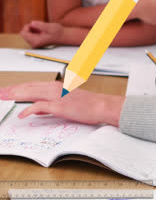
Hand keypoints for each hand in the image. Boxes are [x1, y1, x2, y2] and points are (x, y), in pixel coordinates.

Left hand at [0, 81, 123, 126]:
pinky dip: (29, 110)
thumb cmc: (86, 105)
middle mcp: (54, 88)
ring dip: (15, 95)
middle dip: (11, 90)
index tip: (6, 90)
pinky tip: (22, 115)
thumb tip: (35, 109)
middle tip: (0, 92)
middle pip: (28, 87)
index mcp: (56, 86)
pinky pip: (40, 106)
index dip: (17, 87)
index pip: (31, 85)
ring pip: (31, 93)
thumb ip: (49, 103)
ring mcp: (56, 96)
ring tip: (3, 97)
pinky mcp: (59, 106)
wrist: (100, 105)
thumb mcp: (66, 101)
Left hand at [20, 21, 64, 47]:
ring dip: (33, 28)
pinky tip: (42, 30)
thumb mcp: (49, 27)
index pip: (23, 33)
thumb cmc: (57, 32)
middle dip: (30, 27)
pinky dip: (35, 29)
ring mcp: (34, 43)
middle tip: (40, 27)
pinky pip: (30, 33)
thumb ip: (40, 25)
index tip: (35, 25)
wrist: (62, 36)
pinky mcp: (35, 41)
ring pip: (27, 32)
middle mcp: (33, 44)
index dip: (28, 26)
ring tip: (42, 28)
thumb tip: (32, 23)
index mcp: (35, 41)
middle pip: (24, 33)